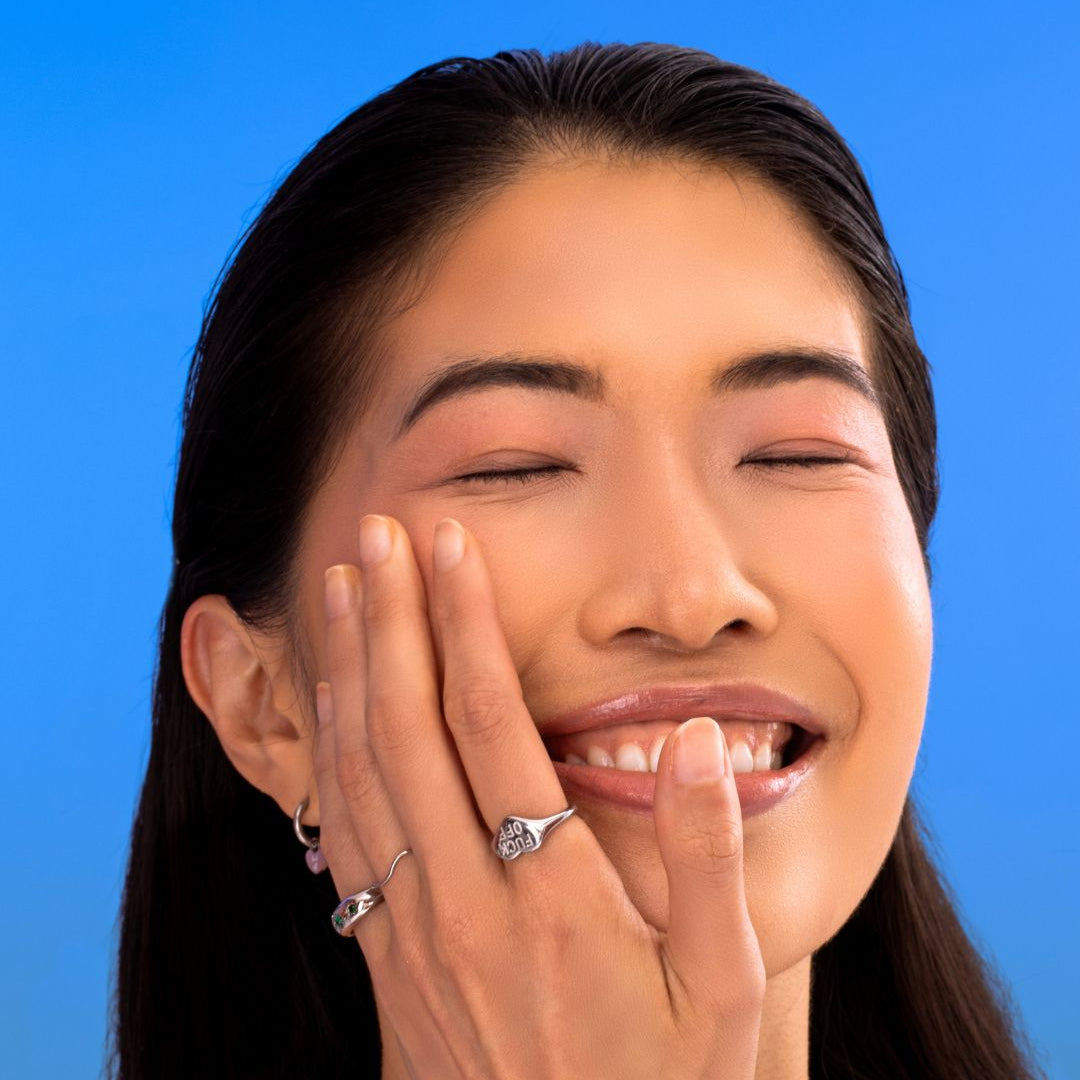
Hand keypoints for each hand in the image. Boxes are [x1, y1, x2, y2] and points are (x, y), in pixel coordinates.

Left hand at [313, 514, 765, 1078]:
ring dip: (345, 671)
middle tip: (373, 533)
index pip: (490, 724)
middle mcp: (467, 903)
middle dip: (387, 620)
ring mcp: (415, 933)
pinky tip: (329, 701)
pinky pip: (346, 836)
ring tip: (333, 589)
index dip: (463, 623)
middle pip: (407, 730)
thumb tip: (698, 740)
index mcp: (554, 897)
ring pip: (361, 774)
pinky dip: (331, 752)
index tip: (445, 545)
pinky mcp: (389, 960)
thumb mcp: (726, 990)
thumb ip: (714, 862)